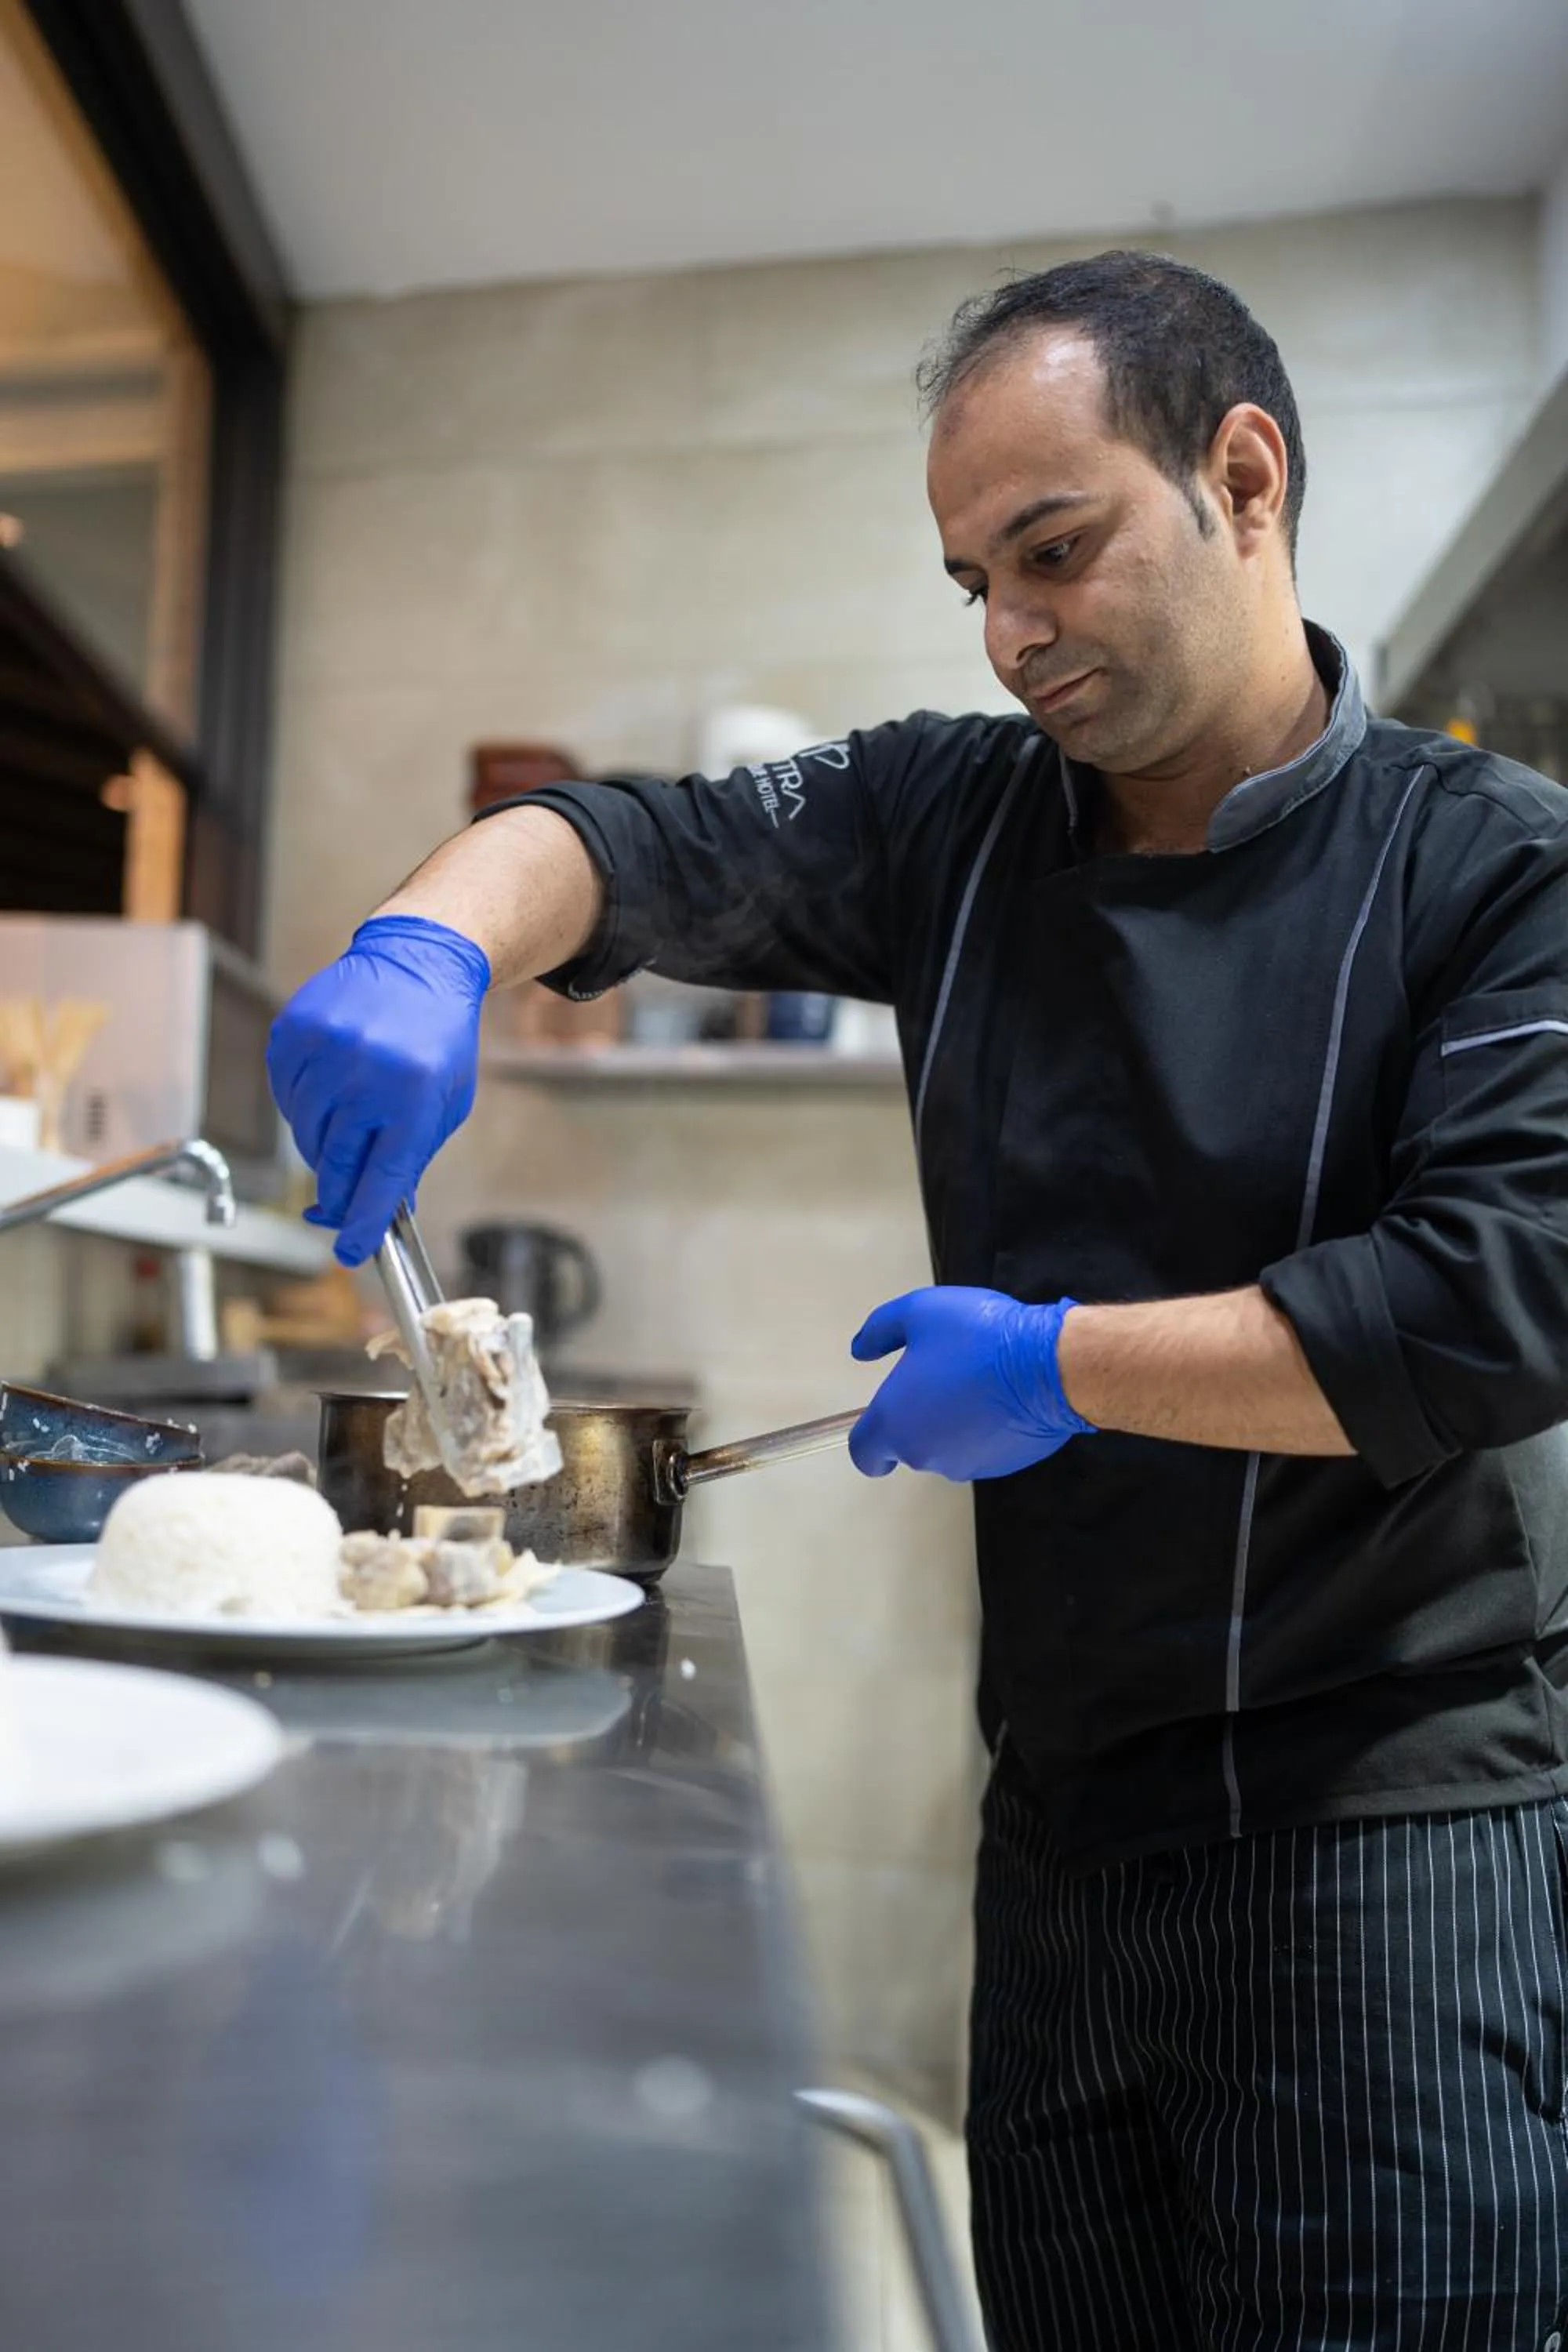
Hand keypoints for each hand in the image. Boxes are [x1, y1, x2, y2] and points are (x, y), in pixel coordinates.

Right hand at [267, 915, 490, 1266]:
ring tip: (349, 1121)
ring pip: (306, 1134)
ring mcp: (323, 1051)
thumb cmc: (438, 1038)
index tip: (348, 1251)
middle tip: (339, 1205)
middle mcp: (364, 1074)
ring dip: (324, 1145)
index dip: (362, 1223)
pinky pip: (286, 1098)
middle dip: (338, 1193)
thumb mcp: (446, 1101)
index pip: (380, 1179)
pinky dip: (304, 1108)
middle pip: (336, 1164)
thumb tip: (382, 1212)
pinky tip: (330, 1089)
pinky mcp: (292, 1033)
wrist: (416, 962)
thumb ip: (413, 1156)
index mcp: (411, 1096)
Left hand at [848, 1286, 1093, 1480]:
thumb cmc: (979, 1339)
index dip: (869, 1441)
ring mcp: (967, 1465)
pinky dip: (985, 1430)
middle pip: (908, 1448)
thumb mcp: (919, 1313)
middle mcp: (926, 1455)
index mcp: (896, 1424)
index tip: (882, 1420)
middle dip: (917, 1419)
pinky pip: (983, 1449)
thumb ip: (880, 1331)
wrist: (1050, 1367)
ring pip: (947, 1449)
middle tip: (939, 1378)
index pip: (865, 1454)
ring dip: (952, 1424)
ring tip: (975, 1381)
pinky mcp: (1004, 1465)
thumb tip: (861, 1350)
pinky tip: (1002, 1397)